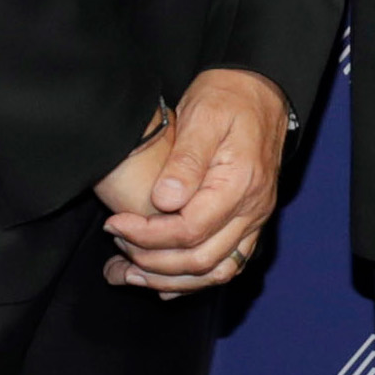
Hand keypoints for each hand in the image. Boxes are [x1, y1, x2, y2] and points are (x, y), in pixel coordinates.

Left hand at [101, 69, 292, 292]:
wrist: (260, 92)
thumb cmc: (227, 99)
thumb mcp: (203, 116)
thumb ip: (186, 161)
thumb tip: (164, 201)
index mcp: (240, 184)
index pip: (190, 229)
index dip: (147, 235)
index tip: (114, 224)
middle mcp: (253, 209)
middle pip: (201, 259)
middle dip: (152, 262)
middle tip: (116, 247)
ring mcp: (255, 220)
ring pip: (215, 272)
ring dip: (170, 280)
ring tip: (129, 275)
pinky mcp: (249, 223)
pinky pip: (226, 265)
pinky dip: (193, 280)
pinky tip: (163, 282)